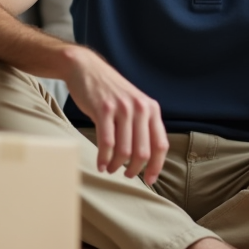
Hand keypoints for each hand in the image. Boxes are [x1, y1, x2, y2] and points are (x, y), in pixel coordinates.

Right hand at [62, 46, 169, 184]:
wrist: (87, 69)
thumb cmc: (110, 92)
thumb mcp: (134, 104)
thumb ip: (143, 125)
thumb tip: (148, 157)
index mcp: (151, 109)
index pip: (161, 145)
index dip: (156, 166)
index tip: (149, 180)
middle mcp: (140, 108)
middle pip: (143, 152)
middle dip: (134, 169)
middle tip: (126, 174)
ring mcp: (122, 108)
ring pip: (124, 150)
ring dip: (117, 165)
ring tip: (111, 169)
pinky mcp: (103, 110)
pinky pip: (106, 143)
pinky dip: (104, 158)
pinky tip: (101, 164)